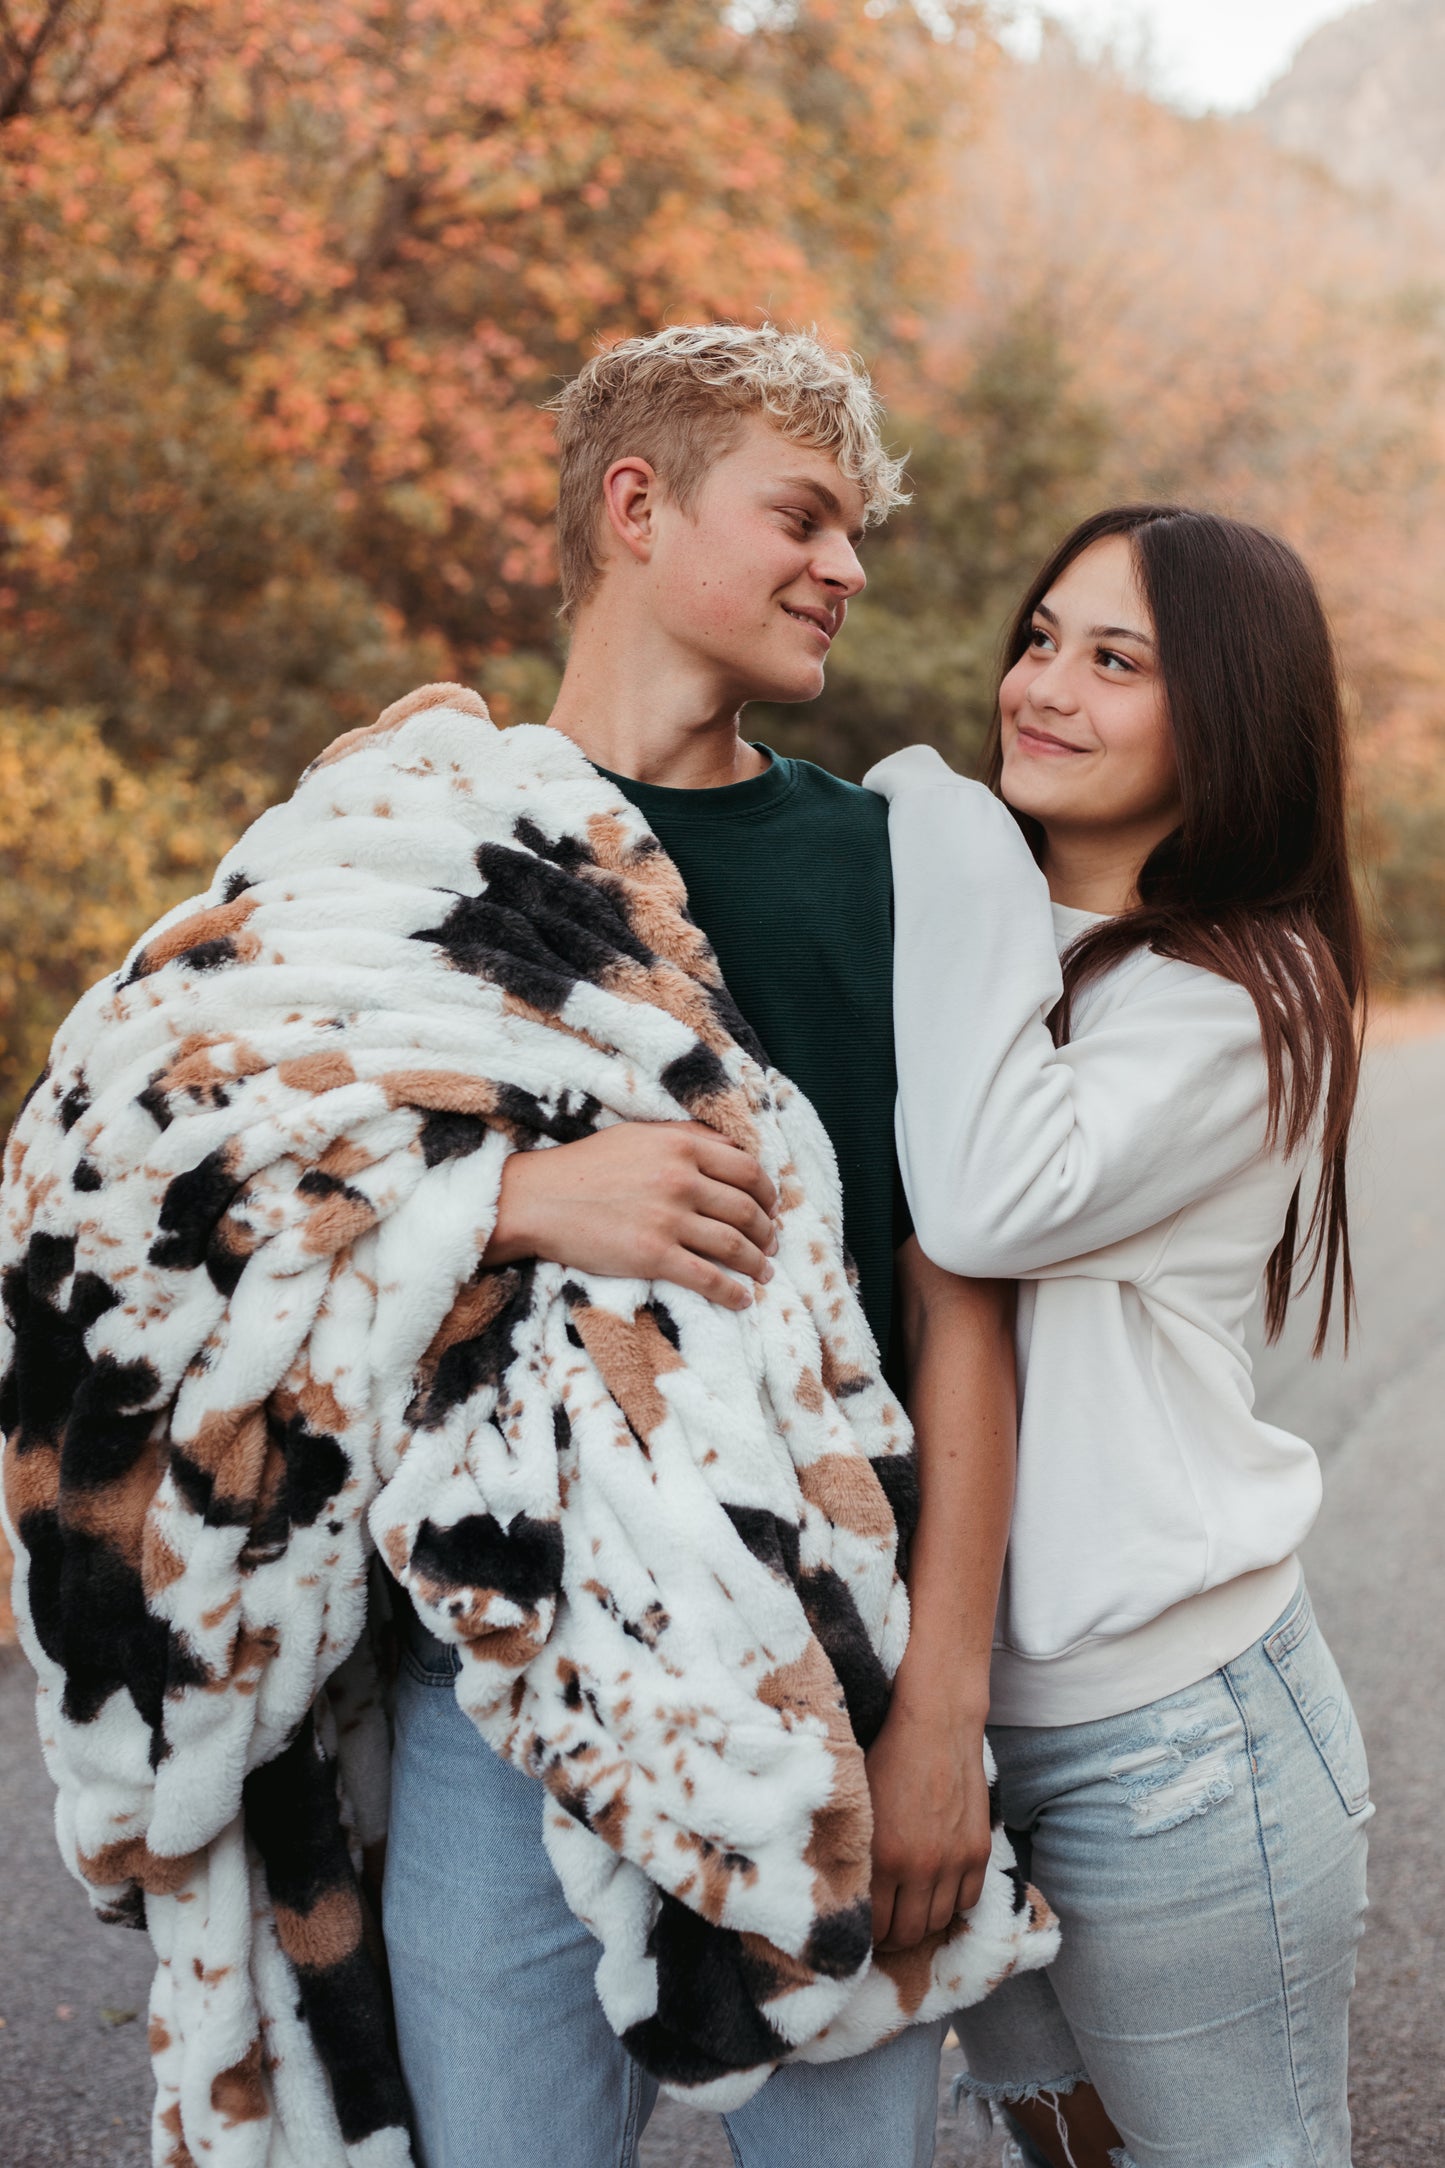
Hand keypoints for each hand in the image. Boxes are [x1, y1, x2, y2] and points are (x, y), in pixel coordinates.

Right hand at [485, 1122, 777, 1310]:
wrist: (537, 1199)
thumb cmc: (584, 1166)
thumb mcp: (638, 1135)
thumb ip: (685, 1137)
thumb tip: (730, 1146)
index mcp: (681, 1145)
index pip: (747, 1168)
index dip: (768, 1192)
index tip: (772, 1207)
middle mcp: (681, 1178)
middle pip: (746, 1208)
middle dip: (768, 1230)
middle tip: (773, 1244)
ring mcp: (668, 1218)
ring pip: (734, 1244)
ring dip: (757, 1263)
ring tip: (765, 1273)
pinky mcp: (653, 1256)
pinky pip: (708, 1277)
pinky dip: (732, 1291)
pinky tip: (743, 1299)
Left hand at [865, 1698, 992, 1950]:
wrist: (935, 1723)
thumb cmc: (887, 1757)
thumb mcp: (858, 1805)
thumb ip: (853, 1851)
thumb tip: (843, 1892)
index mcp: (882, 1856)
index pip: (873, 1924)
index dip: (866, 1935)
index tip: (862, 1932)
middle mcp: (919, 1865)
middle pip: (907, 1933)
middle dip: (892, 1939)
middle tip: (884, 1932)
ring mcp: (953, 1860)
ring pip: (938, 1922)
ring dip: (922, 1924)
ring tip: (909, 1914)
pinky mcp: (978, 1850)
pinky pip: (967, 1901)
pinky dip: (952, 1905)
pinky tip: (937, 1894)